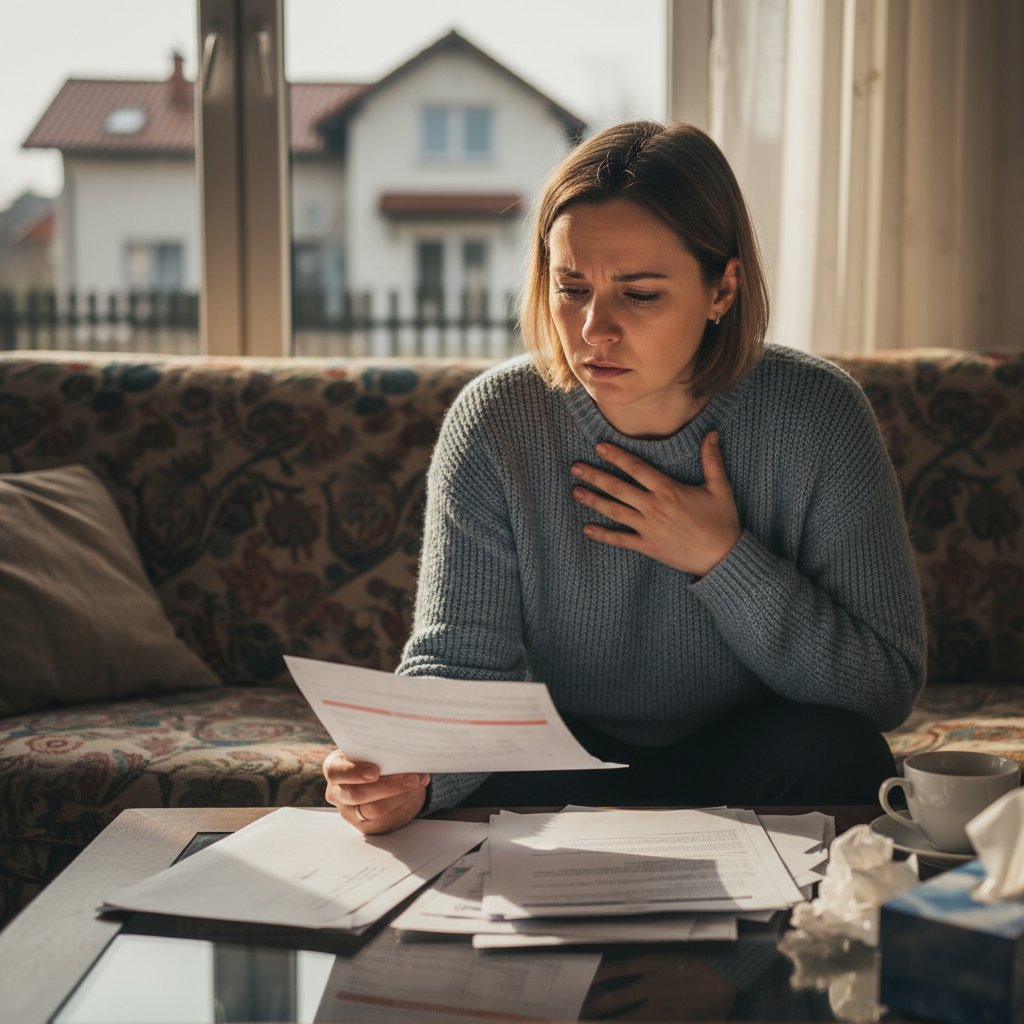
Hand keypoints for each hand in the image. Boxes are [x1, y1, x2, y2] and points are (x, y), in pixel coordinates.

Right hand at [323, 749, 429, 833]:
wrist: (377, 778)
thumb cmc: (372, 757)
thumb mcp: (368, 749)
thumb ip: (376, 747)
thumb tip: (402, 742)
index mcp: (334, 767)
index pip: (335, 771)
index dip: (354, 772)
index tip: (375, 771)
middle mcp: (337, 791)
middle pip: (357, 794)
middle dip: (388, 786)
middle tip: (412, 777)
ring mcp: (349, 810)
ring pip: (374, 809)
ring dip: (401, 794)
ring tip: (419, 781)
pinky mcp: (365, 824)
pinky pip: (385, 818)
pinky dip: (404, 802)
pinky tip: (417, 789)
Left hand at [570, 432, 740, 576]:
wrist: (721, 557)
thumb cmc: (721, 522)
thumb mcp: (720, 488)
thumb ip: (712, 460)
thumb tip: (712, 433)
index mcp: (668, 490)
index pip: (637, 468)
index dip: (617, 456)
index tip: (599, 447)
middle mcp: (654, 507)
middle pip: (618, 488)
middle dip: (595, 476)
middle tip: (575, 468)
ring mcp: (648, 528)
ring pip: (615, 511)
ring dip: (594, 501)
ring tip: (575, 492)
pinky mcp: (647, 546)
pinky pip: (621, 540)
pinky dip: (603, 535)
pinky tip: (586, 529)